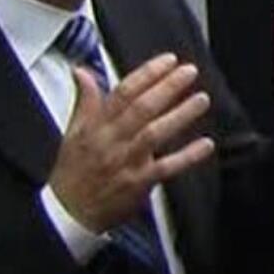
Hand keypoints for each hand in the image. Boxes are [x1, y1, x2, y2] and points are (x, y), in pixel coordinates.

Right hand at [48, 54, 214, 232]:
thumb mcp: (72, 132)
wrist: (68, 212)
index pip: (123, 92)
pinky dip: (187, 156)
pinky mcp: (139, 183)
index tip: (169, 60)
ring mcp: (126, 162)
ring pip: (155, 133)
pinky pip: (166, 167)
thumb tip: (81, 70)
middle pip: (142, 108)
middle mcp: (112, 140)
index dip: (148, 74)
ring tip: (201, 100)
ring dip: (180, 115)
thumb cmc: (73, 171)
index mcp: (96, 125)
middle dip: (167, 87)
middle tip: (190, 72)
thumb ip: (85, 99)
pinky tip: (206, 144)